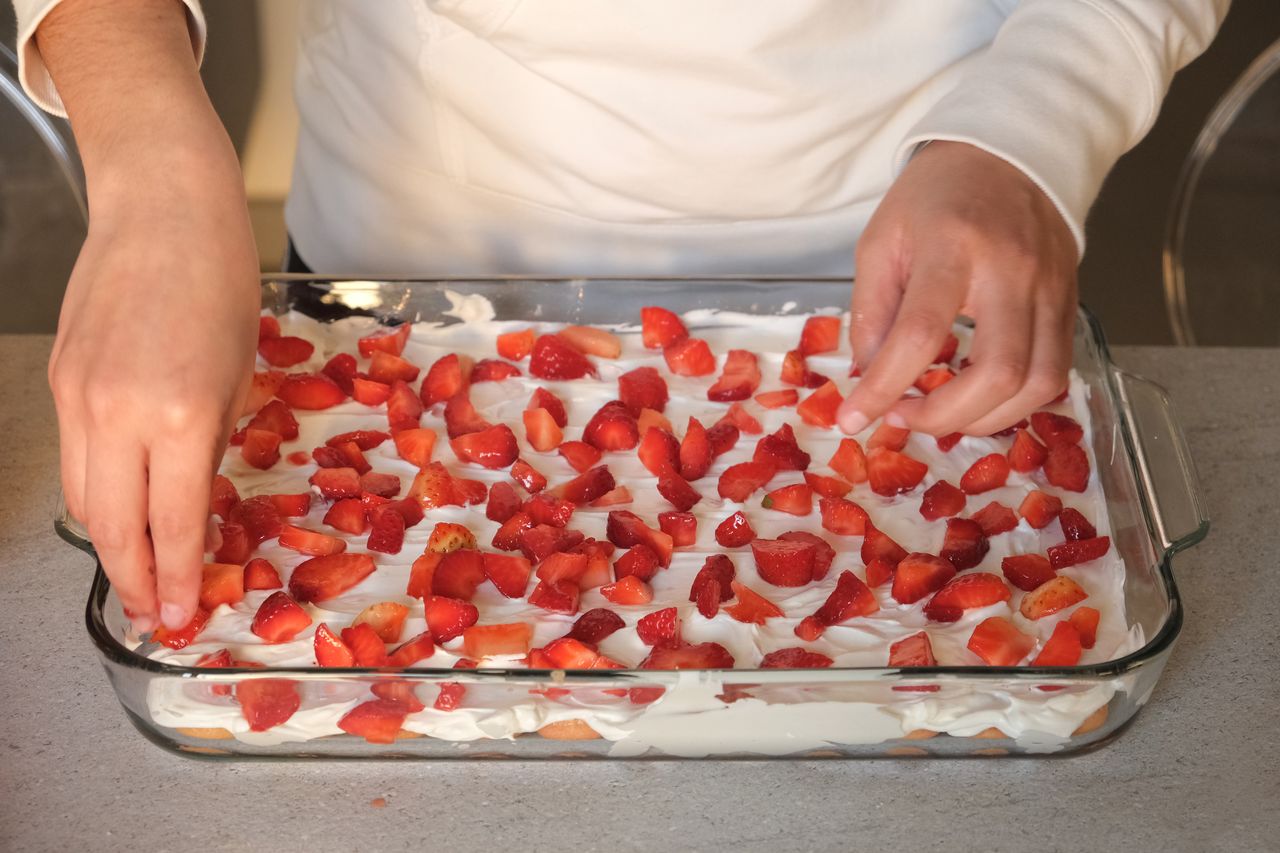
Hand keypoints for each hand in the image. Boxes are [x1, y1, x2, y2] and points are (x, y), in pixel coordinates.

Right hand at [49, 157, 258, 631]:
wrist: (163, 209)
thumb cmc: (221, 285)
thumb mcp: (238, 377)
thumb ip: (210, 447)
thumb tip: (196, 505)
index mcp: (177, 415)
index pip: (172, 525)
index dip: (177, 580)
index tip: (181, 615)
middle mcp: (116, 414)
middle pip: (112, 528)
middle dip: (133, 580)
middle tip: (153, 613)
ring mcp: (77, 398)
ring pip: (84, 500)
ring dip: (110, 546)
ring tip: (138, 574)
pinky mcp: (59, 381)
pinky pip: (74, 459)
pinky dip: (98, 495)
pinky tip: (122, 509)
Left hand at [838, 141, 1078, 436]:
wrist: (1006, 154)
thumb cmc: (934, 198)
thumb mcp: (881, 241)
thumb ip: (872, 311)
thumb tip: (869, 376)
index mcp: (953, 246)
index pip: (921, 334)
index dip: (885, 387)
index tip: (854, 418)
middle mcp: (1012, 270)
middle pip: (997, 372)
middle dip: (943, 416)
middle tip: (903, 418)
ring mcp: (1051, 288)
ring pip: (1037, 383)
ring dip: (984, 419)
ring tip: (940, 416)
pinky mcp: (1070, 303)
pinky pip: (1056, 372)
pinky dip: (1015, 403)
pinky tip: (978, 402)